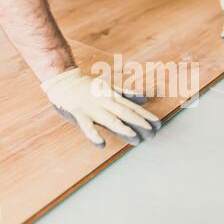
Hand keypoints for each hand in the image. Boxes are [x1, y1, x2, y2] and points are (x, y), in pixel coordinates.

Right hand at [41, 68, 160, 147]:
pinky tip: (101, 144)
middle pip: (126, 114)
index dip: (146, 116)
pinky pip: (86, 126)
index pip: (133, 108)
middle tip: (153, 134)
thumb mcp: (110, 88)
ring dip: (122, 129)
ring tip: (135, 138)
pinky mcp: (79, 114)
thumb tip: (145, 97)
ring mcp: (92, 108)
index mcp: (113, 97)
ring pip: (109, 119)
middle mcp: (105, 102)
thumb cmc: (88, 87)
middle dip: (140, 124)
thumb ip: (127, 93)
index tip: (159, 125)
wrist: (63, 80)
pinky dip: (93, 134)